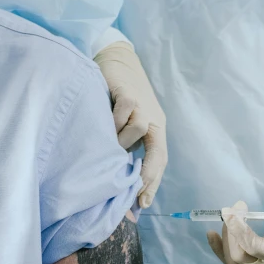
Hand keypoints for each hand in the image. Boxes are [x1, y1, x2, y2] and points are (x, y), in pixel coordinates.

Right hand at [94, 42, 166, 208]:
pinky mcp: (128, 91)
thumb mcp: (123, 125)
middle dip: (145, 175)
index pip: (160, 161)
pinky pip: (125, 111)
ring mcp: (142, 105)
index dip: (153, 183)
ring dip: (121, 140)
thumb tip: (118, 180)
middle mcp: (153, 119)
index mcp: (155, 129)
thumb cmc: (116, 97)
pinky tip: (103, 120)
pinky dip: (114, 119)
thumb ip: (123, 147)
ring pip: (138, 130)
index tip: (142, 204)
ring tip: (106, 141)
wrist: (115, 60)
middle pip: (157, 153)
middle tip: (128, 190)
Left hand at [207, 200, 263, 263]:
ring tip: (225, 216)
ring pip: (233, 262)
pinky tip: (211, 235)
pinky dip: (220, 248)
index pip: (255, 248)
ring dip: (224, 239)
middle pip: (239, 257)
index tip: (233, 211)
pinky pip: (232, 261)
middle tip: (232, 209)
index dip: (240, 231)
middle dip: (231, 232)